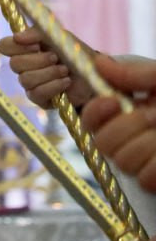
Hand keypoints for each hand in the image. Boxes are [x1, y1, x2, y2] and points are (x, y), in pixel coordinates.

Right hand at [0, 27, 96, 108]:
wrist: (95, 72)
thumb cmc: (74, 52)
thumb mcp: (58, 36)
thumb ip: (37, 33)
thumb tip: (17, 37)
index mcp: (24, 49)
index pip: (4, 46)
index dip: (17, 46)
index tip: (37, 45)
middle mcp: (23, 67)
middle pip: (14, 64)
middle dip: (38, 60)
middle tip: (55, 57)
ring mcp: (29, 84)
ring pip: (25, 79)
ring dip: (49, 73)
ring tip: (65, 70)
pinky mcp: (39, 99)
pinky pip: (37, 93)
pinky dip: (54, 85)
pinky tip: (66, 81)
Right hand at [80, 55, 155, 190]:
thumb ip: (139, 74)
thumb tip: (100, 62)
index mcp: (134, 111)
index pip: (92, 118)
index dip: (94, 112)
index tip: (111, 102)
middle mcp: (136, 137)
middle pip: (103, 143)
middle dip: (127, 128)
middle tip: (154, 116)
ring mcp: (148, 161)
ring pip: (125, 161)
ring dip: (149, 146)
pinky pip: (145, 178)